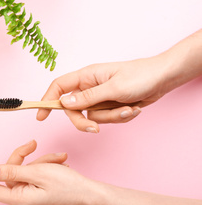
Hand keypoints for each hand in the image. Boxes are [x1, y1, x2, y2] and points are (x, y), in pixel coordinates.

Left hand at [0, 140, 97, 204]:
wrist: (92, 195)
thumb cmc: (68, 186)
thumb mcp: (38, 173)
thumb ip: (11, 171)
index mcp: (19, 199)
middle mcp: (22, 200)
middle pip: (10, 174)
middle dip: (22, 157)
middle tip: (33, 144)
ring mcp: (31, 196)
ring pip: (25, 171)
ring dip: (40, 161)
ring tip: (58, 159)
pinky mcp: (39, 192)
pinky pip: (34, 175)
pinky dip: (46, 166)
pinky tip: (60, 163)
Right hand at [37, 56, 174, 132]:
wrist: (164, 79)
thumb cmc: (140, 76)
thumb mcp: (113, 88)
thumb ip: (87, 98)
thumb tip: (64, 103)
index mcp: (86, 76)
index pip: (59, 87)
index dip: (47, 100)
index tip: (40, 116)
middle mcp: (90, 87)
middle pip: (74, 110)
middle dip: (86, 121)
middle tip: (96, 128)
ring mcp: (100, 98)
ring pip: (93, 117)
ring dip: (112, 117)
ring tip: (129, 108)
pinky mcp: (109, 106)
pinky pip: (106, 119)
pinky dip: (120, 117)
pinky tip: (133, 108)